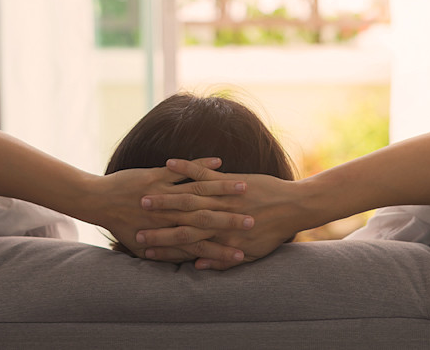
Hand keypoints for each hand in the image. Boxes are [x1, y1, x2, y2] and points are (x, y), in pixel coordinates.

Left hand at [88, 158, 253, 263]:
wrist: (97, 202)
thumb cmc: (120, 224)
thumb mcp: (144, 246)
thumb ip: (171, 255)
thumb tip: (195, 266)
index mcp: (168, 233)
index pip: (202, 245)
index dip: (224, 249)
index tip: (245, 252)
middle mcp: (169, 215)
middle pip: (206, 219)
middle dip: (231, 220)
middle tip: (253, 222)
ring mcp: (164, 193)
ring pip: (199, 192)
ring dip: (223, 190)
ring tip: (245, 189)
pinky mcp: (157, 176)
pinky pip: (182, 169)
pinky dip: (201, 164)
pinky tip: (220, 160)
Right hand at [136, 158, 308, 269]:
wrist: (295, 208)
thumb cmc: (274, 232)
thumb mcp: (252, 252)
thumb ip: (224, 261)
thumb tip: (201, 267)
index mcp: (221, 239)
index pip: (185, 245)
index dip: (161, 247)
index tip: (141, 247)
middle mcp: (219, 219)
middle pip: (181, 223)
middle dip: (156, 225)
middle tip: (134, 225)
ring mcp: (224, 198)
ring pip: (188, 198)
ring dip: (164, 197)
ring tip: (142, 197)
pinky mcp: (230, 181)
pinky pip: (204, 173)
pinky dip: (187, 167)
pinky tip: (169, 161)